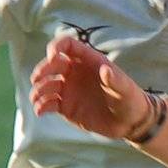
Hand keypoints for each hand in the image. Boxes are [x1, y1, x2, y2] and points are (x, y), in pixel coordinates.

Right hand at [30, 36, 148, 137]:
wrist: (129, 122)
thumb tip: (105, 70)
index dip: (56, 46)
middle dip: (42, 69)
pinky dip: (41, 106)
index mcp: (89, 61)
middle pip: (51, 64)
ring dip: (38, 90)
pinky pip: (47, 103)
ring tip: (37, 99)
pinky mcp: (65, 106)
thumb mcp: (125, 89)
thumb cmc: (130, 100)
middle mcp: (75, 72)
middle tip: (38, 79)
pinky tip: (40, 111)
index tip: (53, 56)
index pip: (68, 45)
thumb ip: (116, 80)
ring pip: (46, 84)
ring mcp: (68, 89)